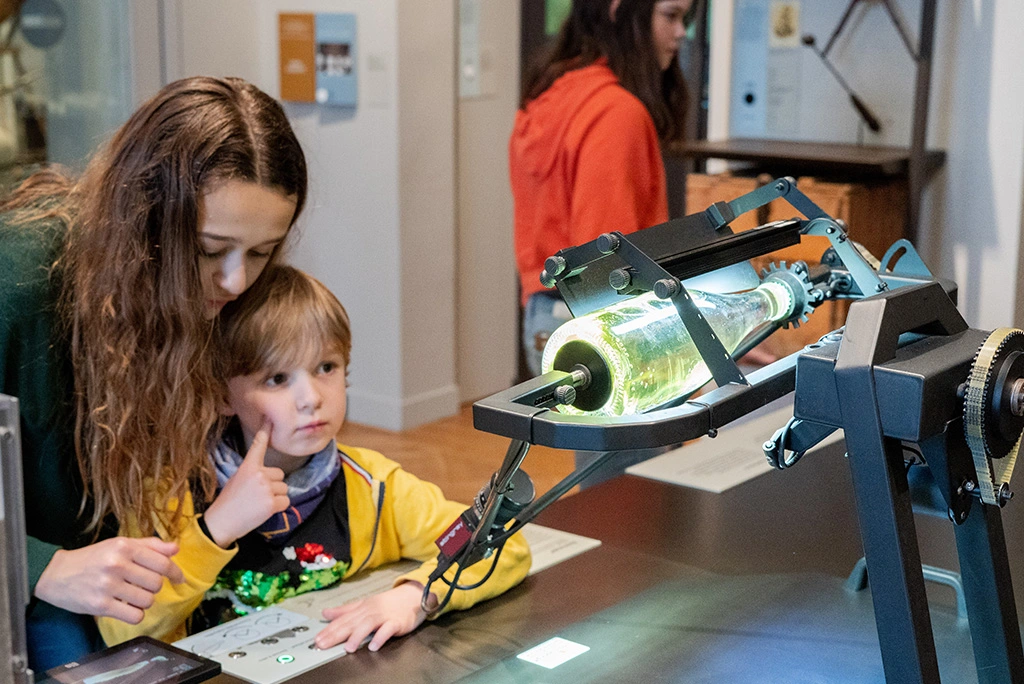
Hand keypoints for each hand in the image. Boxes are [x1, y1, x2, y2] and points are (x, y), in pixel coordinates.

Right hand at [34, 537, 184, 622]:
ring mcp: (108, 585)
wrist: (56, 574)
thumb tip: (175, 549)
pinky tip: (126, 608)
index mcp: (124, 547)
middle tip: (141, 585)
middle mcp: (117, 564)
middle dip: (153, 587)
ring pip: (147, 601)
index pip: (162, 562)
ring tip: (132, 596)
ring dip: (144, 601)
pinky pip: (134, 616)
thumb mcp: (120, 544)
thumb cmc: (92, 558)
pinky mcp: (100, 605)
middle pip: (156, 583)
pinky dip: (135, 614)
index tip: (178, 579)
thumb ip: (149, 546)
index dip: (174, 573)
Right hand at [203, 421, 288, 547]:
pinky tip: (264, 511)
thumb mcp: (237, 479)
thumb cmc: (228, 502)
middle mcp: (259, 474)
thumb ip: (252, 473)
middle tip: (257, 495)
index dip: (265, 431)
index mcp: (248, 467)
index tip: (270, 418)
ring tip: (259, 504)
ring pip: (284, 488)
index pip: (258, 445)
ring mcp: (266, 488)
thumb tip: (268, 474)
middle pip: (280, 474)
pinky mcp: (272, 503)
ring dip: (276, 497)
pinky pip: (286, 501)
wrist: (221, 522)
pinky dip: (278, 507)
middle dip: (273, 485)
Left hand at [315, 583, 433, 651]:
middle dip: (336, 634)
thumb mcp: (365, 604)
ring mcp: (384, 616)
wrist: (413, 596)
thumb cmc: (388, 603)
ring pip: (368, 625)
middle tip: (324, 644)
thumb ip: (345, 610)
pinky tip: (374, 646)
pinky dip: (381, 637)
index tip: (317, 639)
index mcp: (362, 608)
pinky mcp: (397, 622)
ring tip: (348, 648)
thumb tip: (326, 613)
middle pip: (352, 622)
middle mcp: (371, 611)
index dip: (329, 630)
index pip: (343, 619)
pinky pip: (388, 630)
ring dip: (357, 636)